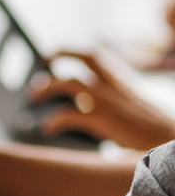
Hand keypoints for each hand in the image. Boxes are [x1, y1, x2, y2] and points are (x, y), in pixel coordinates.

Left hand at [31, 50, 174, 150]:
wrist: (171, 144)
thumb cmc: (152, 134)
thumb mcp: (134, 112)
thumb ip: (113, 105)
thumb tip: (86, 109)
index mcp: (123, 83)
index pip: (97, 57)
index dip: (73, 50)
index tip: (53, 51)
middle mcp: (116, 87)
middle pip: (88, 57)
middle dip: (62, 52)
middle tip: (42, 59)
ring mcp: (110, 101)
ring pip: (72, 83)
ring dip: (49, 86)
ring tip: (34, 95)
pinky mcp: (106, 119)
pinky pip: (72, 114)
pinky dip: (55, 119)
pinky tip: (47, 128)